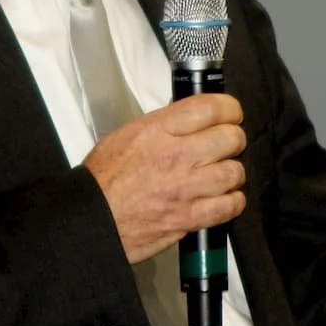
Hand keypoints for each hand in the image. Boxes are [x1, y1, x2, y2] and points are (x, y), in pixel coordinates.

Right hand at [82, 93, 247, 263]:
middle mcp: (175, 157)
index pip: (210, 107)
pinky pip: (228, 207)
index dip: (229, 107)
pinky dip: (233, 201)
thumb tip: (191, 119)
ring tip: (224, 172)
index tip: (231, 112)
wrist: (91, 218)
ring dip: (233, 171)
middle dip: (234, 139)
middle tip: (228, 143)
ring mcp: (184, 189)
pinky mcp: (188, 218)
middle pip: (230, 138)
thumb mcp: (128, 134)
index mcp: (158, 130)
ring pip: (234, 172)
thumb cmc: (103, 180)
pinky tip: (224, 197)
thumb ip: (164, 125)